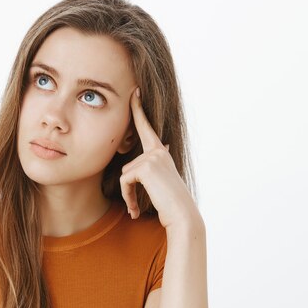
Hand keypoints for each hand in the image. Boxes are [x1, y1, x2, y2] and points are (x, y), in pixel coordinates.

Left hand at [120, 87, 201, 229]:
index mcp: (161, 153)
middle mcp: (158, 151)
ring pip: (125, 175)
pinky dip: (127, 197)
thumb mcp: (160, 183)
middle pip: (127, 166)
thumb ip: (150, 171)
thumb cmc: (170, 204)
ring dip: (128, 194)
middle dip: (129, 188)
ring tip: (138, 208)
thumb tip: (143, 164)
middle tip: (135, 206)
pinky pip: (125, 181)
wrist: (182, 216)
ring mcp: (153, 157)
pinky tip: (135, 209)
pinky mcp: (146, 166)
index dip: (138, 110)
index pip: (146, 128)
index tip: (135, 91)